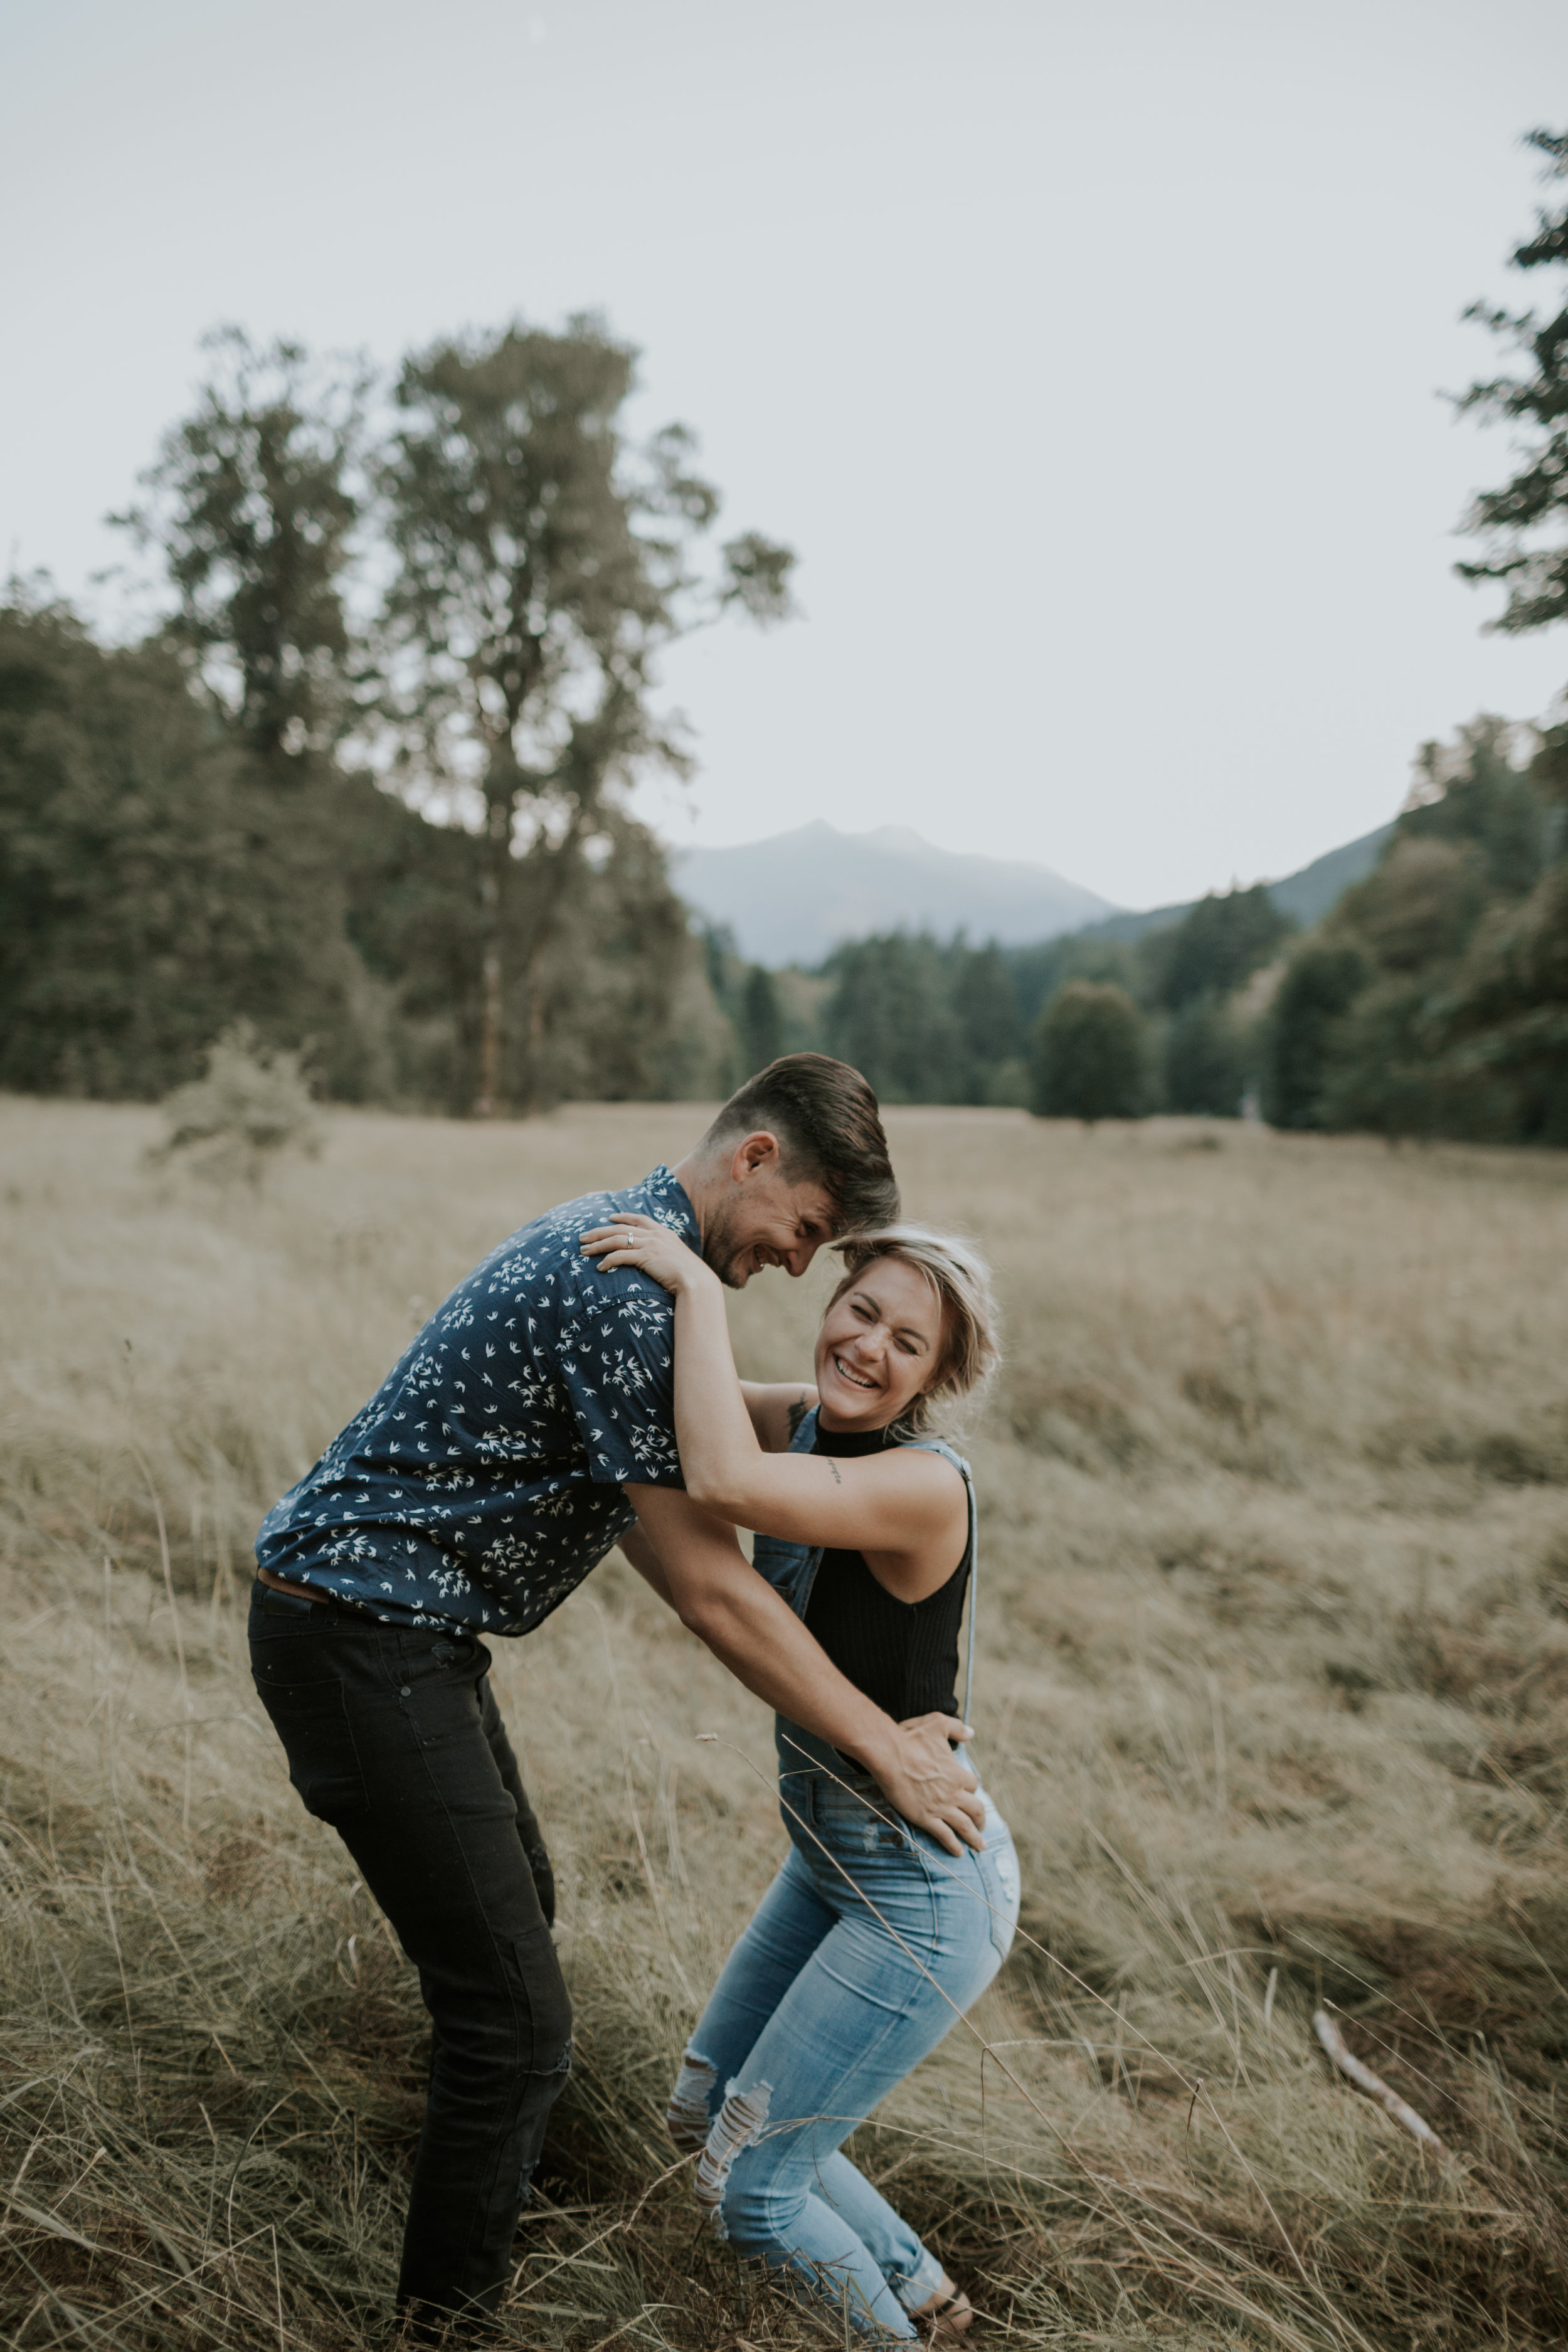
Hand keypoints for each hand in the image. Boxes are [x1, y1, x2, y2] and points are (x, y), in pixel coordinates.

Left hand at [580, 1212, 712, 1295]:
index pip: (639, 1219)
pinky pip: (620, 1256)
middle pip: (620, 1228)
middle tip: (583, 1236)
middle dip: (599, 1232)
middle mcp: (655, 1235)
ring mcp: (650, 1244)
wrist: (697, 1281)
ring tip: (583, 1251)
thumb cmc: (690, 1275)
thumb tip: (660, 1260)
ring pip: (616, 1240)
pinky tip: (600, 1268)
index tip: (610, 1218)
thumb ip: (667, 1254)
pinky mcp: (645, 1257)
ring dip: (597, 1245)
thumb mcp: (678, 1259)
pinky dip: (607, 1261)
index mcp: (664, 1232)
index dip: (623, 1217)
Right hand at [873, 1714, 983, 1854]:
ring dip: (974, 1837)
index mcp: (957, 1773)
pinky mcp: (925, 1817)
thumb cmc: (911, 1738)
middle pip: (975, 1809)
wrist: (889, 1755)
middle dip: (981, 1819)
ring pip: (964, 1826)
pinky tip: (958, 1852)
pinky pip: (944, 1835)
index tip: (970, 1793)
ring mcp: (940, 1806)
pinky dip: (953, 1845)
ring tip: (979, 1847)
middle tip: (982, 1827)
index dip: (971, 1789)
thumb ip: (956, 1728)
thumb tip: (971, 1732)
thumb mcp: (938, 1724)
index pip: (972, 1785)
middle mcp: (953, 1792)